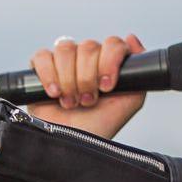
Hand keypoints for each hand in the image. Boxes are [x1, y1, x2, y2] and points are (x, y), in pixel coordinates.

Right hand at [25, 34, 149, 139]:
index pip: (112, 43)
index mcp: (107, 62)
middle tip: (87, 101)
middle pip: (88, 46)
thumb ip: (141, 71)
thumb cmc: (102, 124)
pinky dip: (48, 74)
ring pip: (66, 49)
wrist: (74, 144)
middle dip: (88, 78)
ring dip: (69, 79)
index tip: (106, 87)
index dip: (109, 62)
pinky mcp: (40, 69)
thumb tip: (131, 38)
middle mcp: (86, 58)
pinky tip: (54, 93)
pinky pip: (42, 56)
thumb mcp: (131, 100)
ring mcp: (63, 62)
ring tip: (71, 102)